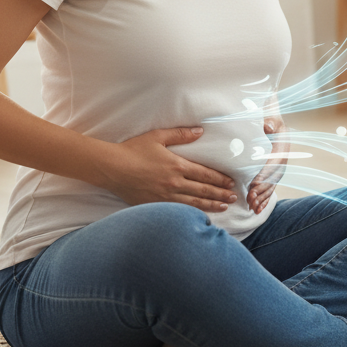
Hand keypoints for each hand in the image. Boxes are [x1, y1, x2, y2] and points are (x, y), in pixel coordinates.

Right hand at [93, 127, 237, 212]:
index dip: (220, 179)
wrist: (112, 168)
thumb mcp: (158, 136)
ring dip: (211, 206)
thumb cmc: (133, 150)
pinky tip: (200, 216)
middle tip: (234, 198)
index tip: (231, 182)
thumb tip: (200, 131)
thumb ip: (181, 134)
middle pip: (203, 191)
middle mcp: (174, 183)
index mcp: (177, 166)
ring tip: (224, 208)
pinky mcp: (155, 205)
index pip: (205, 175)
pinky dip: (192, 213)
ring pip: (194, 203)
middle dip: (221, 194)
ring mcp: (165, 197)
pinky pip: (178, 211)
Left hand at [247, 111, 288, 214]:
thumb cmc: (270, 119)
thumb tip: (268, 126)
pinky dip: (264, 200)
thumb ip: (270, 120)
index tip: (254, 183)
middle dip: (261, 190)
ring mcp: (278, 169)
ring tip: (252, 208)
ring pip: (271, 187)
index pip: (273, 163)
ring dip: (262, 198)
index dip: (264, 174)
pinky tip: (257, 210)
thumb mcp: (271, 117)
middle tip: (249, 199)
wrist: (274, 122)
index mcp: (282, 148)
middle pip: (272, 178)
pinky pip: (270, 189)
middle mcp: (282, 160)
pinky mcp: (273, 174)